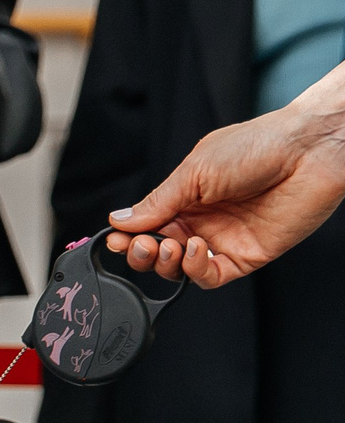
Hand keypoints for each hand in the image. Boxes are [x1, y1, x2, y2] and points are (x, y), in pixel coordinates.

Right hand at [106, 97, 344, 287]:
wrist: (308, 150)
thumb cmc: (258, 146)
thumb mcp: (195, 170)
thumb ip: (157, 201)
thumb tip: (119, 220)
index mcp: (186, 197)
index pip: (147, 225)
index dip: (128, 236)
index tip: (116, 240)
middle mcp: (202, 220)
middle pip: (158, 251)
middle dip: (142, 252)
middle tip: (142, 245)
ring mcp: (223, 240)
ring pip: (178, 268)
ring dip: (165, 262)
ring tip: (168, 245)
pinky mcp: (245, 256)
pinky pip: (209, 276)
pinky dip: (194, 270)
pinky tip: (193, 250)